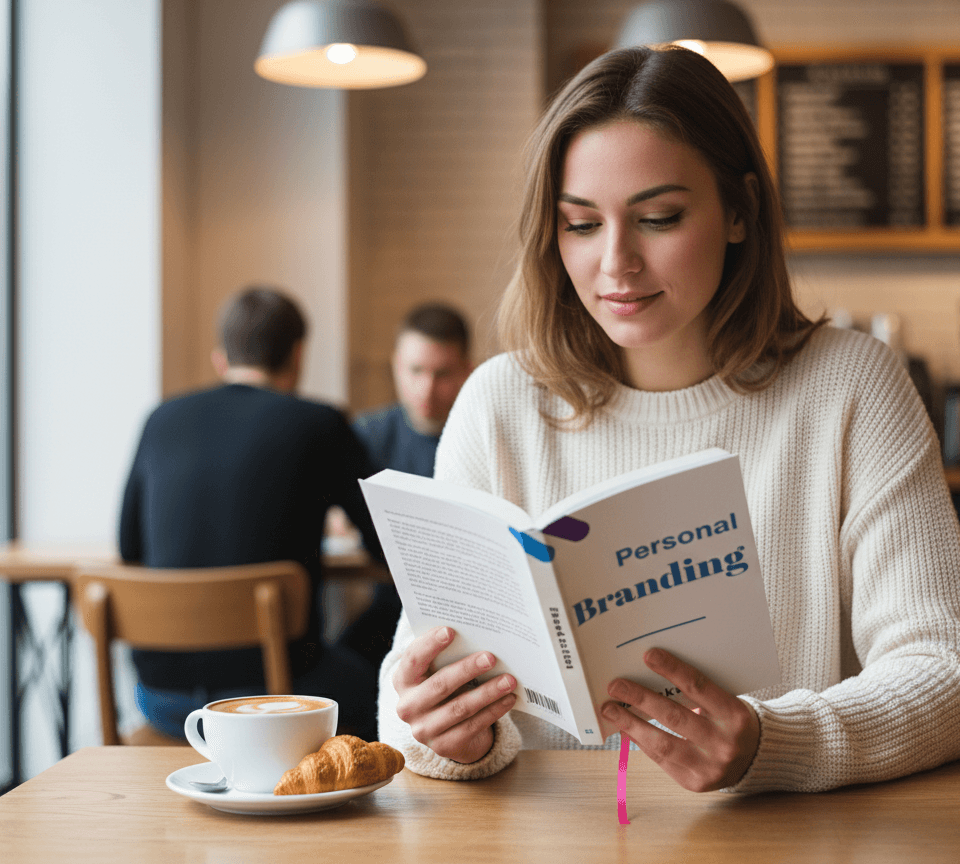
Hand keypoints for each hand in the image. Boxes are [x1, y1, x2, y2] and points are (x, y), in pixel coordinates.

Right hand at [393, 625, 516, 763]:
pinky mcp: (443, 746)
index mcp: (403, 680)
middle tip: (491, 657)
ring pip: (459, 708)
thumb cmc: (445, 687)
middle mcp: (407, 707)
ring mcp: (423, 730)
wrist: (447, 730)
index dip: (429, 644)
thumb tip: (477, 637)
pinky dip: (493, 711)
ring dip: (488, 692)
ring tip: (509, 680)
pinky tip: (509, 699)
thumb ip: (447, 656)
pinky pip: (472, 726)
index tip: (451, 630)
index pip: (412, 659)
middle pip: (440, 684)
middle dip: (467, 669)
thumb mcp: (438, 672)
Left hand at [600, 648, 759, 791]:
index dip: (672, 669)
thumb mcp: (726, 701)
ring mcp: (710, 767)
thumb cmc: (733, 721)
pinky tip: (626, 728)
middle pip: (675, 716)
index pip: (698, 687)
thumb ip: (697, 691)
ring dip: (631, 724)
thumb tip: (651, 673)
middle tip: (615, 684)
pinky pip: (662, 760)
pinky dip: (641, 742)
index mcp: (735, 715)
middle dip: (640, 698)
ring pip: (663, 743)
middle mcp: (724, 743)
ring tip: (609, 709)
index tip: (648, 655)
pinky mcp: (695, 783)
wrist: (756, 759)